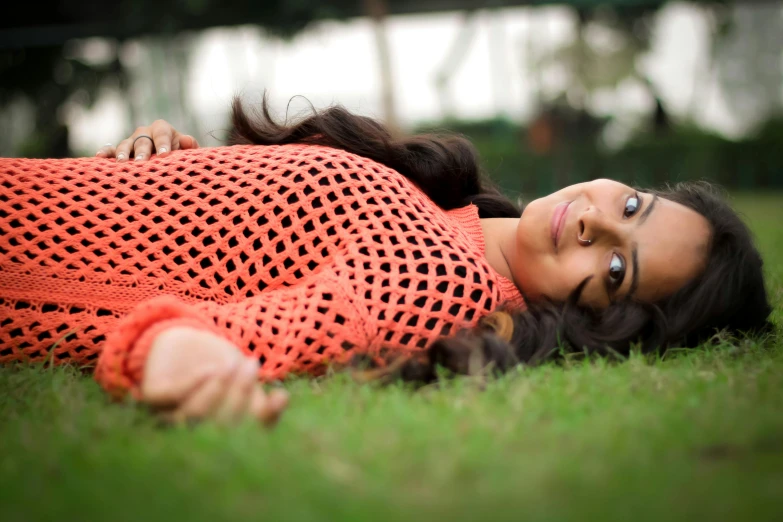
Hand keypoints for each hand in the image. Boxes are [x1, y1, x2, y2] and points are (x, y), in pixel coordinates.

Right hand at [96, 119, 198, 161]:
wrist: (169, 161)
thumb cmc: (180, 156)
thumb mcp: (188, 151)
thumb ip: (190, 146)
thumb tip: (187, 140)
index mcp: (162, 129)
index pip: (162, 134)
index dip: (163, 145)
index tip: (165, 156)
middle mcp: (145, 132)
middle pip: (142, 140)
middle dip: (143, 151)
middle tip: (143, 162)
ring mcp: (131, 141)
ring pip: (125, 144)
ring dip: (123, 153)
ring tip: (122, 163)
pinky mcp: (120, 150)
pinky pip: (111, 149)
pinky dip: (105, 153)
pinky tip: (99, 158)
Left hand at [140, 326, 287, 424]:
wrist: (182, 341)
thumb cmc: (219, 365)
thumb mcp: (241, 376)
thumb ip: (258, 393)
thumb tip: (281, 400)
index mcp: (218, 433)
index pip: (246, 436)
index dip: (264, 420)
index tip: (281, 396)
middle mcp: (192, 430)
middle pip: (219, 426)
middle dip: (239, 395)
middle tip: (252, 366)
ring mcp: (169, 416)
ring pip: (194, 415)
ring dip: (216, 390)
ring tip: (231, 364)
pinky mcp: (152, 397)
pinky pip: (172, 396)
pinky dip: (193, 384)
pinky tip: (210, 370)